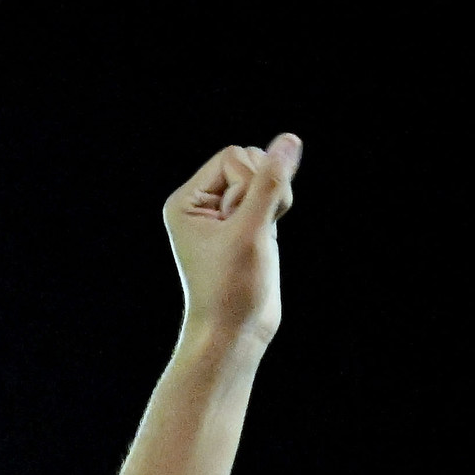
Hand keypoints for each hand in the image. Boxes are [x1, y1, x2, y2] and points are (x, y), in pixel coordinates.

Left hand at [165, 133, 298, 346]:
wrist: (235, 334)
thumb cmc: (233, 288)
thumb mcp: (252, 230)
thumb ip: (271, 182)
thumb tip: (289, 140)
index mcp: (185, 201)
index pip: (234, 156)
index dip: (249, 185)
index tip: (239, 227)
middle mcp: (201, 204)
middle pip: (250, 161)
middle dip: (263, 190)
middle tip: (251, 234)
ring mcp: (224, 213)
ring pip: (264, 175)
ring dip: (274, 199)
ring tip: (260, 237)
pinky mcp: (245, 224)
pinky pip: (270, 193)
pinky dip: (277, 209)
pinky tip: (267, 237)